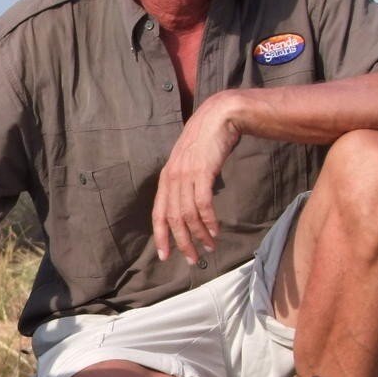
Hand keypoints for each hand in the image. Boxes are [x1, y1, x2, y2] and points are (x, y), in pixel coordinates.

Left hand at [152, 95, 241, 264]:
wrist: (219, 116)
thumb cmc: (207, 140)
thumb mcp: (189, 162)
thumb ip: (186, 181)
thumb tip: (191, 204)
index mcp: (166, 178)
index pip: (158, 213)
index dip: (161, 236)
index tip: (165, 255)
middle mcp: (172, 178)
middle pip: (172, 219)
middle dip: (182, 243)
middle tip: (192, 259)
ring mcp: (186, 175)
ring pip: (188, 215)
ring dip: (199, 235)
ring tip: (209, 247)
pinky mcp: (202, 173)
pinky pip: (203, 204)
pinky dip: (209, 221)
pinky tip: (215, 231)